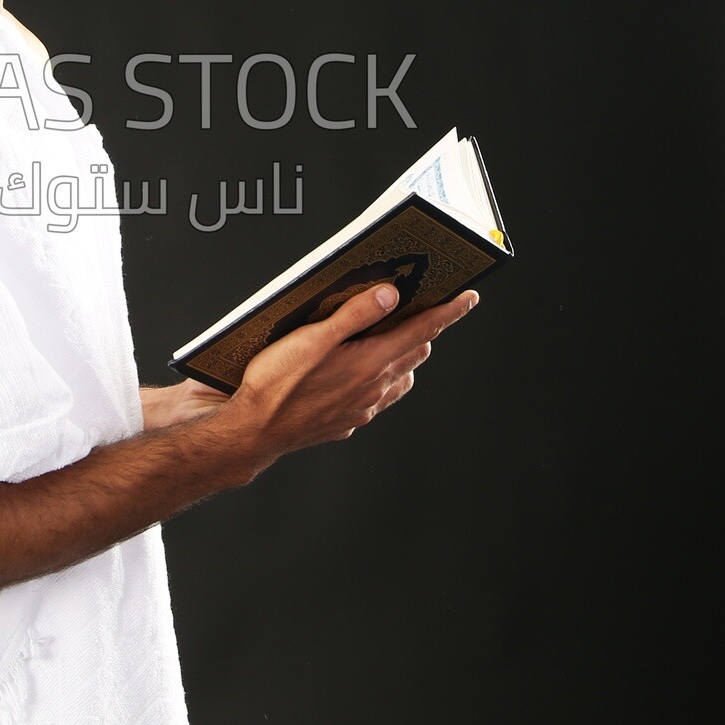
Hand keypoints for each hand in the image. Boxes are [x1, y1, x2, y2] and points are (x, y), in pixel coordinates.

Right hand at [203, 284, 478, 478]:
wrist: (255, 430)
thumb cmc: (276, 383)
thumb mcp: (312, 338)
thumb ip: (354, 314)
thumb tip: (391, 294)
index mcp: (370, 362)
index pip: (422, 332)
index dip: (449, 312)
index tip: (469, 297)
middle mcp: (375, 388)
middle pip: (415, 353)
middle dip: (424, 330)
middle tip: (422, 309)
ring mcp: (363, 408)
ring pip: (399, 378)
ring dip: (402, 356)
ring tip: (388, 338)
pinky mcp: (347, 421)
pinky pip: (376, 399)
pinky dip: (379, 381)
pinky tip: (357, 374)